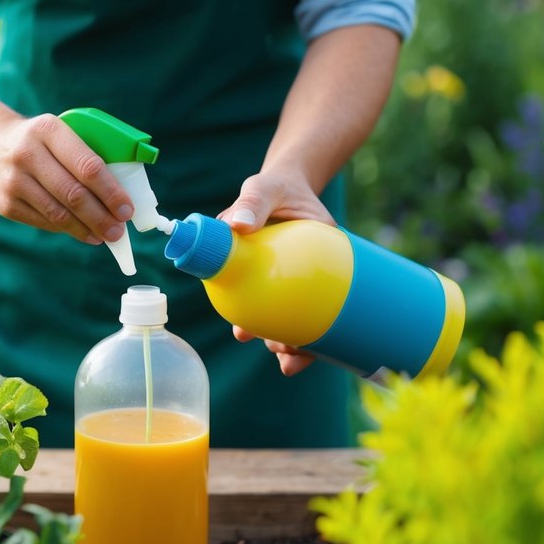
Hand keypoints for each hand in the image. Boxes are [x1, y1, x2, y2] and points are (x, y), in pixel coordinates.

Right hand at [0, 113, 134, 243]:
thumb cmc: (40, 142)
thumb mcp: (59, 133)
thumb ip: (86, 154)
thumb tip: (121, 195)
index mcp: (49, 129)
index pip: (88, 165)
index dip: (111, 192)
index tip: (127, 209)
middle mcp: (27, 153)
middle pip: (74, 193)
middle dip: (101, 216)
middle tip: (119, 231)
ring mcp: (13, 180)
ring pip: (58, 213)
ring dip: (87, 229)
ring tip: (106, 236)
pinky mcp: (4, 203)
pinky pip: (44, 221)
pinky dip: (68, 230)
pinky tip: (84, 233)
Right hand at [221, 169, 332, 375]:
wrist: (299, 191)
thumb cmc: (274, 190)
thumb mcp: (261, 190)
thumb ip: (251, 203)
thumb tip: (239, 225)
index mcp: (237, 265)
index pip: (232, 298)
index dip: (237, 319)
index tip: (243, 332)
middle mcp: (257, 281)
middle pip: (258, 318)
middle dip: (266, 338)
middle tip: (275, 343)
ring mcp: (283, 287)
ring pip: (282, 323)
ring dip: (286, 345)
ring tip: (292, 353)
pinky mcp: (308, 288)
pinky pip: (308, 316)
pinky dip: (310, 339)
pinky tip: (310, 353)